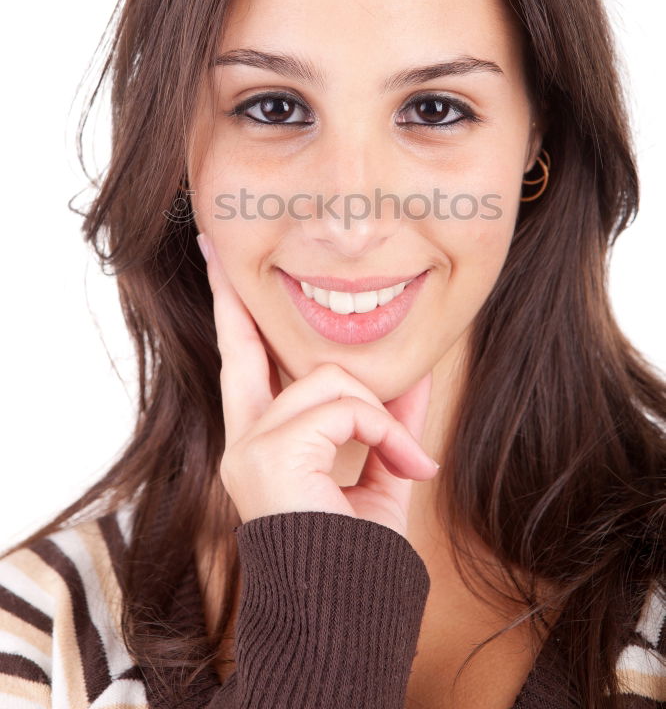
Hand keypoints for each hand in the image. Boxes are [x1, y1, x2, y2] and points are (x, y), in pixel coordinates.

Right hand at [197, 233, 438, 537]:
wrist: (347, 613)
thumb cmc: (357, 555)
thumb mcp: (380, 473)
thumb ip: (388, 422)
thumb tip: (414, 374)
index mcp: (265, 442)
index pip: (247, 367)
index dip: (237, 319)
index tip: (220, 271)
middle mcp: (244, 439)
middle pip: (240, 347)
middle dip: (231, 294)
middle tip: (214, 245)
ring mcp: (250, 444)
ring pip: (328, 376)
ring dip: (380, 414)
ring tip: (408, 461)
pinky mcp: (270, 451)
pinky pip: (345, 404)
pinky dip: (383, 431)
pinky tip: (403, 467)